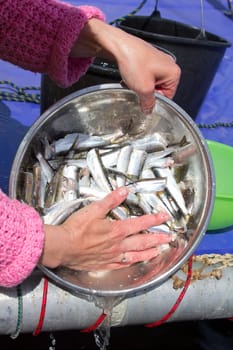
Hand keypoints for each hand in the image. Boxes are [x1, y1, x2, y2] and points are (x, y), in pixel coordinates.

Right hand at [40, 187, 170, 271]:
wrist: (64, 246)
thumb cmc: (76, 229)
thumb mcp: (94, 209)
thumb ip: (110, 200)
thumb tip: (123, 191)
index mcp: (116, 230)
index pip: (140, 223)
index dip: (154, 219)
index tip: (164, 217)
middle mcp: (118, 244)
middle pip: (142, 241)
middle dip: (158, 238)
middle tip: (169, 238)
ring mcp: (112, 256)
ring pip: (136, 255)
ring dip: (149, 252)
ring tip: (159, 251)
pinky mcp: (105, 264)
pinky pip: (123, 264)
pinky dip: (132, 262)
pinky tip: (136, 262)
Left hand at [70, 19, 180, 113]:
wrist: (119, 46)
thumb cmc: (134, 60)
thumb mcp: (143, 89)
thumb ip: (148, 103)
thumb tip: (148, 110)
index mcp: (173, 73)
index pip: (168, 97)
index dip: (155, 101)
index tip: (145, 101)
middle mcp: (169, 66)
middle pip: (159, 91)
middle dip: (146, 93)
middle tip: (137, 89)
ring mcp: (159, 62)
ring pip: (150, 84)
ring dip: (140, 86)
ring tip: (132, 82)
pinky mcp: (148, 60)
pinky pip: (145, 76)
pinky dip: (137, 79)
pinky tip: (130, 77)